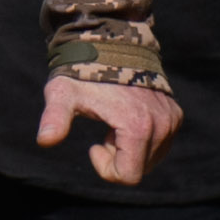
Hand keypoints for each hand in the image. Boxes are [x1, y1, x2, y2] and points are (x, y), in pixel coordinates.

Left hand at [38, 72, 183, 188]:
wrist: (110, 43)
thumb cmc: (82, 72)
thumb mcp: (63, 94)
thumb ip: (55, 117)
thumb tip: (45, 140)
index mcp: (137, 126)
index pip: (129, 176)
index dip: (106, 168)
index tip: (94, 146)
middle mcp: (161, 125)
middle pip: (140, 170)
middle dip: (118, 158)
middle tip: (104, 132)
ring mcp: (171, 120)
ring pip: (151, 159)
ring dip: (130, 149)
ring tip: (115, 122)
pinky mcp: (175, 115)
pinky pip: (160, 145)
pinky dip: (142, 139)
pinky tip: (127, 116)